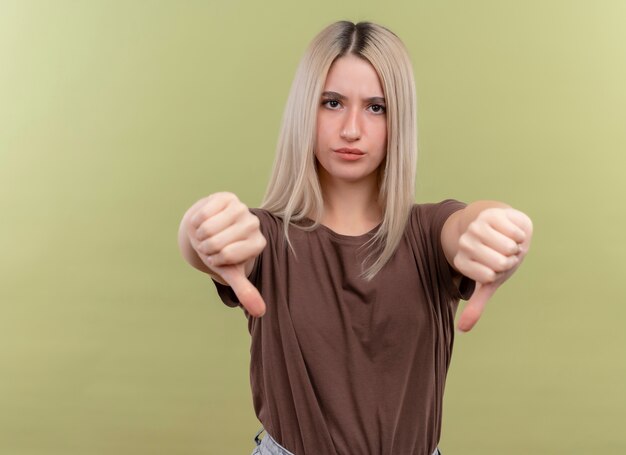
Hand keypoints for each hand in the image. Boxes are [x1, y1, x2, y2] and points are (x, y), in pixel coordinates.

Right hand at [186, 192, 266, 316]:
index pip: (228, 257)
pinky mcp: (226, 196)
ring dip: (200, 235)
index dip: (216, 259)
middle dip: (207, 248)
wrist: (212, 229)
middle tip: (211, 245)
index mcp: (259, 243)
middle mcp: (254, 223)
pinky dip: (196, 221)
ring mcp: (241, 208)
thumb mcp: (232, 271)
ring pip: (208, 228)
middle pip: (217, 243)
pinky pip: (202, 214)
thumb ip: (246, 290)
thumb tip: (260, 312)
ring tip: (207, 234)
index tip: (220, 256)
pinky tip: (204, 221)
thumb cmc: (222, 252)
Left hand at [453, 208, 532, 331]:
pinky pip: (514, 232)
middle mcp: (464, 243)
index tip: (493, 265)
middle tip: (503, 253)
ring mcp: (476, 227)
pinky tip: (511, 230)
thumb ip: (475, 304)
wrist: (496, 223)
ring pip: (508, 247)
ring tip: (507, 242)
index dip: (499, 272)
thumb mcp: (486, 280)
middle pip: (499, 263)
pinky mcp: (491, 213)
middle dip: (509, 260)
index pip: (489, 276)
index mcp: (461, 260)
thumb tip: (462, 330)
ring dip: (515, 247)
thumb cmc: (493, 255)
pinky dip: (520, 234)